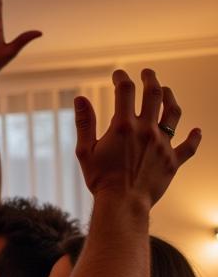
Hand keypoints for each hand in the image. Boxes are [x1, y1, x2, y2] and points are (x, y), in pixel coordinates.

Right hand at [75, 69, 200, 205]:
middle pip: (153, 94)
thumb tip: (79, 98)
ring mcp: (162, 144)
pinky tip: (197, 131)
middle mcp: (146, 130)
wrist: (122, 203)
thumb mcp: (85, 150)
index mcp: (123, 126)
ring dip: (170, 97)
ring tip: (166, 90)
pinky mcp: (173, 160)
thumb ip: (84, 123)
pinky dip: (194, 138)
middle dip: (150, 79)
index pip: (125, 91)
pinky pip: (189, 147)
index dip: (121, 78)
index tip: (118, 75)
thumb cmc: (100, 179)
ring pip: (173, 112)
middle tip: (147, 72)